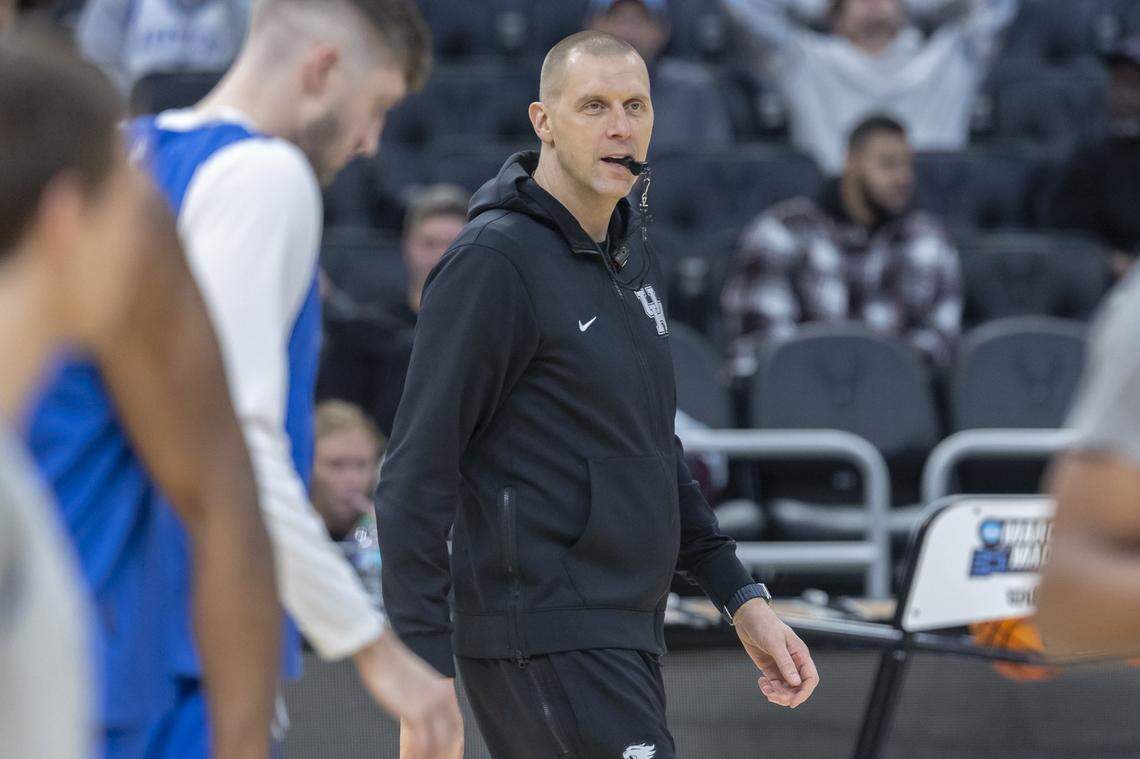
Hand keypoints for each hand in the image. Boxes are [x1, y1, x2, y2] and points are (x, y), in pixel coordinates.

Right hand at [353, 629, 463, 757]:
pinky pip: (420, 745)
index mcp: (444, 692)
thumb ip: (424, 696)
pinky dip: (414, 756)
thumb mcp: (417, 681)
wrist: (381, 651)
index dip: (455, 746)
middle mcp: (442, 700)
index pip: (457, 727)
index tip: (452, 757)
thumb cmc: (392, 665)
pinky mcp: (415, 713)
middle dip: (445, 756)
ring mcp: (430, 707)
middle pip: (450, 739)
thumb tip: (419, 713)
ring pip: (435, 745)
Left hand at [733, 598, 818, 707]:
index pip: (810, 679)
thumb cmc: (764, 624)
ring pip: (786, 688)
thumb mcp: (775, 643)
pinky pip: (774, 684)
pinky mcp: (770, 667)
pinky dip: (768, 688)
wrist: (747, 617)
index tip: (793, 702)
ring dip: (776, 693)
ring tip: (765, 688)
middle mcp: (793, 662)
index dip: (805, 693)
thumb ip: (785, 663)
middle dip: (787, 695)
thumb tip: (796, 683)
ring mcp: (781, 666)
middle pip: (798, 687)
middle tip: (772, 696)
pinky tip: (761, 682)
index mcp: (800, 654)